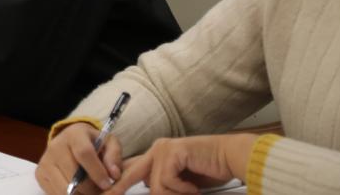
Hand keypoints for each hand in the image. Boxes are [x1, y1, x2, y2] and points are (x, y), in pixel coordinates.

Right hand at [35, 122, 122, 193]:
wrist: (70, 141)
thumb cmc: (93, 143)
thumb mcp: (108, 143)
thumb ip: (114, 156)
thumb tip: (113, 174)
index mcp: (74, 134)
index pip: (84, 153)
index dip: (97, 172)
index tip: (108, 184)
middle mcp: (55, 146)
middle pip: (74, 176)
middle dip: (91, 189)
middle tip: (102, 191)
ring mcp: (45, 161)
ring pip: (64, 189)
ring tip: (90, 191)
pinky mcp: (40, 175)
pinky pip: (56, 194)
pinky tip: (79, 191)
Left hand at [106, 134, 257, 194]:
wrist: (231, 158)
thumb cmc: (210, 170)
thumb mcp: (180, 182)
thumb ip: (162, 184)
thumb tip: (147, 190)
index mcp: (155, 155)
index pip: (131, 170)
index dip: (119, 185)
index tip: (109, 194)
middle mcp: (156, 149)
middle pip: (131, 175)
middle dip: (119, 188)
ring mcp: (163, 149)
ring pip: (155, 186)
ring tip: (191, 191)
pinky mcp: (172, 152)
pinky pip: (167, 181)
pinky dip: (183, 189)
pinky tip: (194, 187)